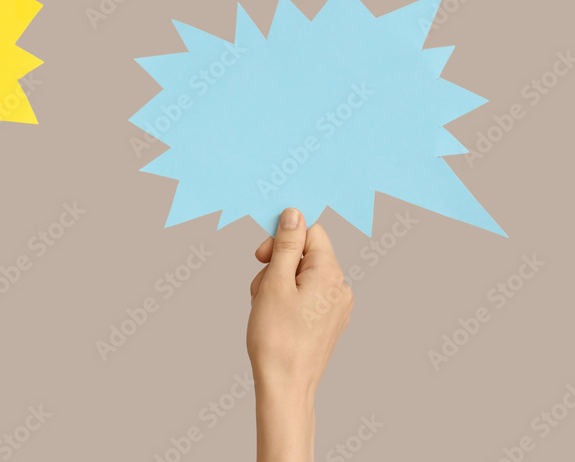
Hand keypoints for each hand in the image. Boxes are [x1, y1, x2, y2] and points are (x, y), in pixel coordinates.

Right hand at [246, 208, 352, 461]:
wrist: (285, 386)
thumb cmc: (276, 337)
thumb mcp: (275, 282)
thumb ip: (287, 244)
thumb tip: (295, 214)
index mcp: (330, 273)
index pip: (310, 232)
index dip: (282, 239)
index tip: (261, 257)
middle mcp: (340, 287)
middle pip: (306, 254)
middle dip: (278, 264)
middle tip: (259, 287)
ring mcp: (337, 307)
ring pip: (303, 276)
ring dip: (279, 283)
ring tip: (264, 306)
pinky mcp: (329, 323)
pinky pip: (308, 297)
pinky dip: (288, 299)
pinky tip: (274, 317)